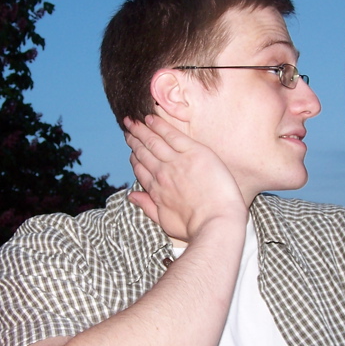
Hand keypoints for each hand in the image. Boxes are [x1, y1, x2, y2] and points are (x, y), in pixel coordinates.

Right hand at [124, 115, 245, 242]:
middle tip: (128, 128)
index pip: (140, 170)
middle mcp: (162, 173)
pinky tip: (151, 118)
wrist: (216, 222)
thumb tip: (131, 196)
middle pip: (144, 152)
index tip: (131, 151)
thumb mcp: (165, 222)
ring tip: (133, 121)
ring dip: (142, 130)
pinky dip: (160, 126)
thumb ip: (147, 206)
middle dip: (134, 139)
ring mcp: (177, 162)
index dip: (134, 158)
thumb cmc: (195, 227)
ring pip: (154, 142)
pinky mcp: (194, 153)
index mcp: (156, 190)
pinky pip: (172, 135)